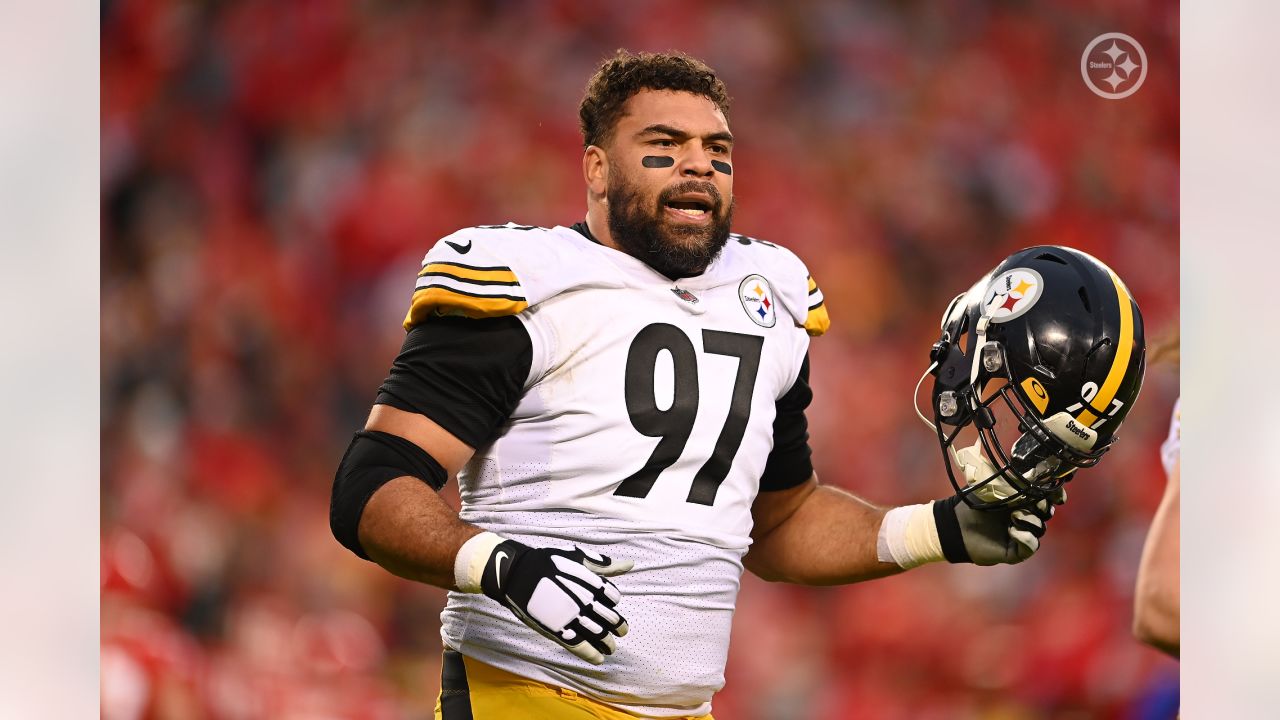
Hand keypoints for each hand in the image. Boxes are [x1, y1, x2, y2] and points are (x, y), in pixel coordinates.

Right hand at [478, 539, 632, 663]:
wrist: (516, 574)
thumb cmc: (546, 562)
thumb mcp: (577, 557)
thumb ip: (604, 564)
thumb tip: (630, 563)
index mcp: (591, 583)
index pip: (613, 597)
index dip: (614, 602)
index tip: (612, 605)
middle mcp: (585, 602)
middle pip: (610, 619)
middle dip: (618, 627)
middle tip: (621, 632)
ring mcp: (572, 618)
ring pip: (598, 635)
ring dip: (608, 643)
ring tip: (612, 648)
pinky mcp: (558, 631)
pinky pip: (580, 647)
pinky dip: (592, 655)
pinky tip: (599, 659)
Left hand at [943, 442, 1065, 564]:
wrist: (956, 523)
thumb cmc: (974, 502)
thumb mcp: (995, 484)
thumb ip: (1015, 476)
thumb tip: (1036, 468)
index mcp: (1023, 499)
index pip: (1049, 497)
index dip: (1056, 494)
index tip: (1056, 493)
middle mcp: (1025, 516)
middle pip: (1047, 512)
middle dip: (1042, 506)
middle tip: (1030, 503)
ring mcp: (1022, 533)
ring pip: (1040, 528)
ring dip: (1030, 520)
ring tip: (1013, 516)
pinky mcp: (1016, 550)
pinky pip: (1032, 545)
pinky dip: (1025, 537)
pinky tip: (1012, 530)